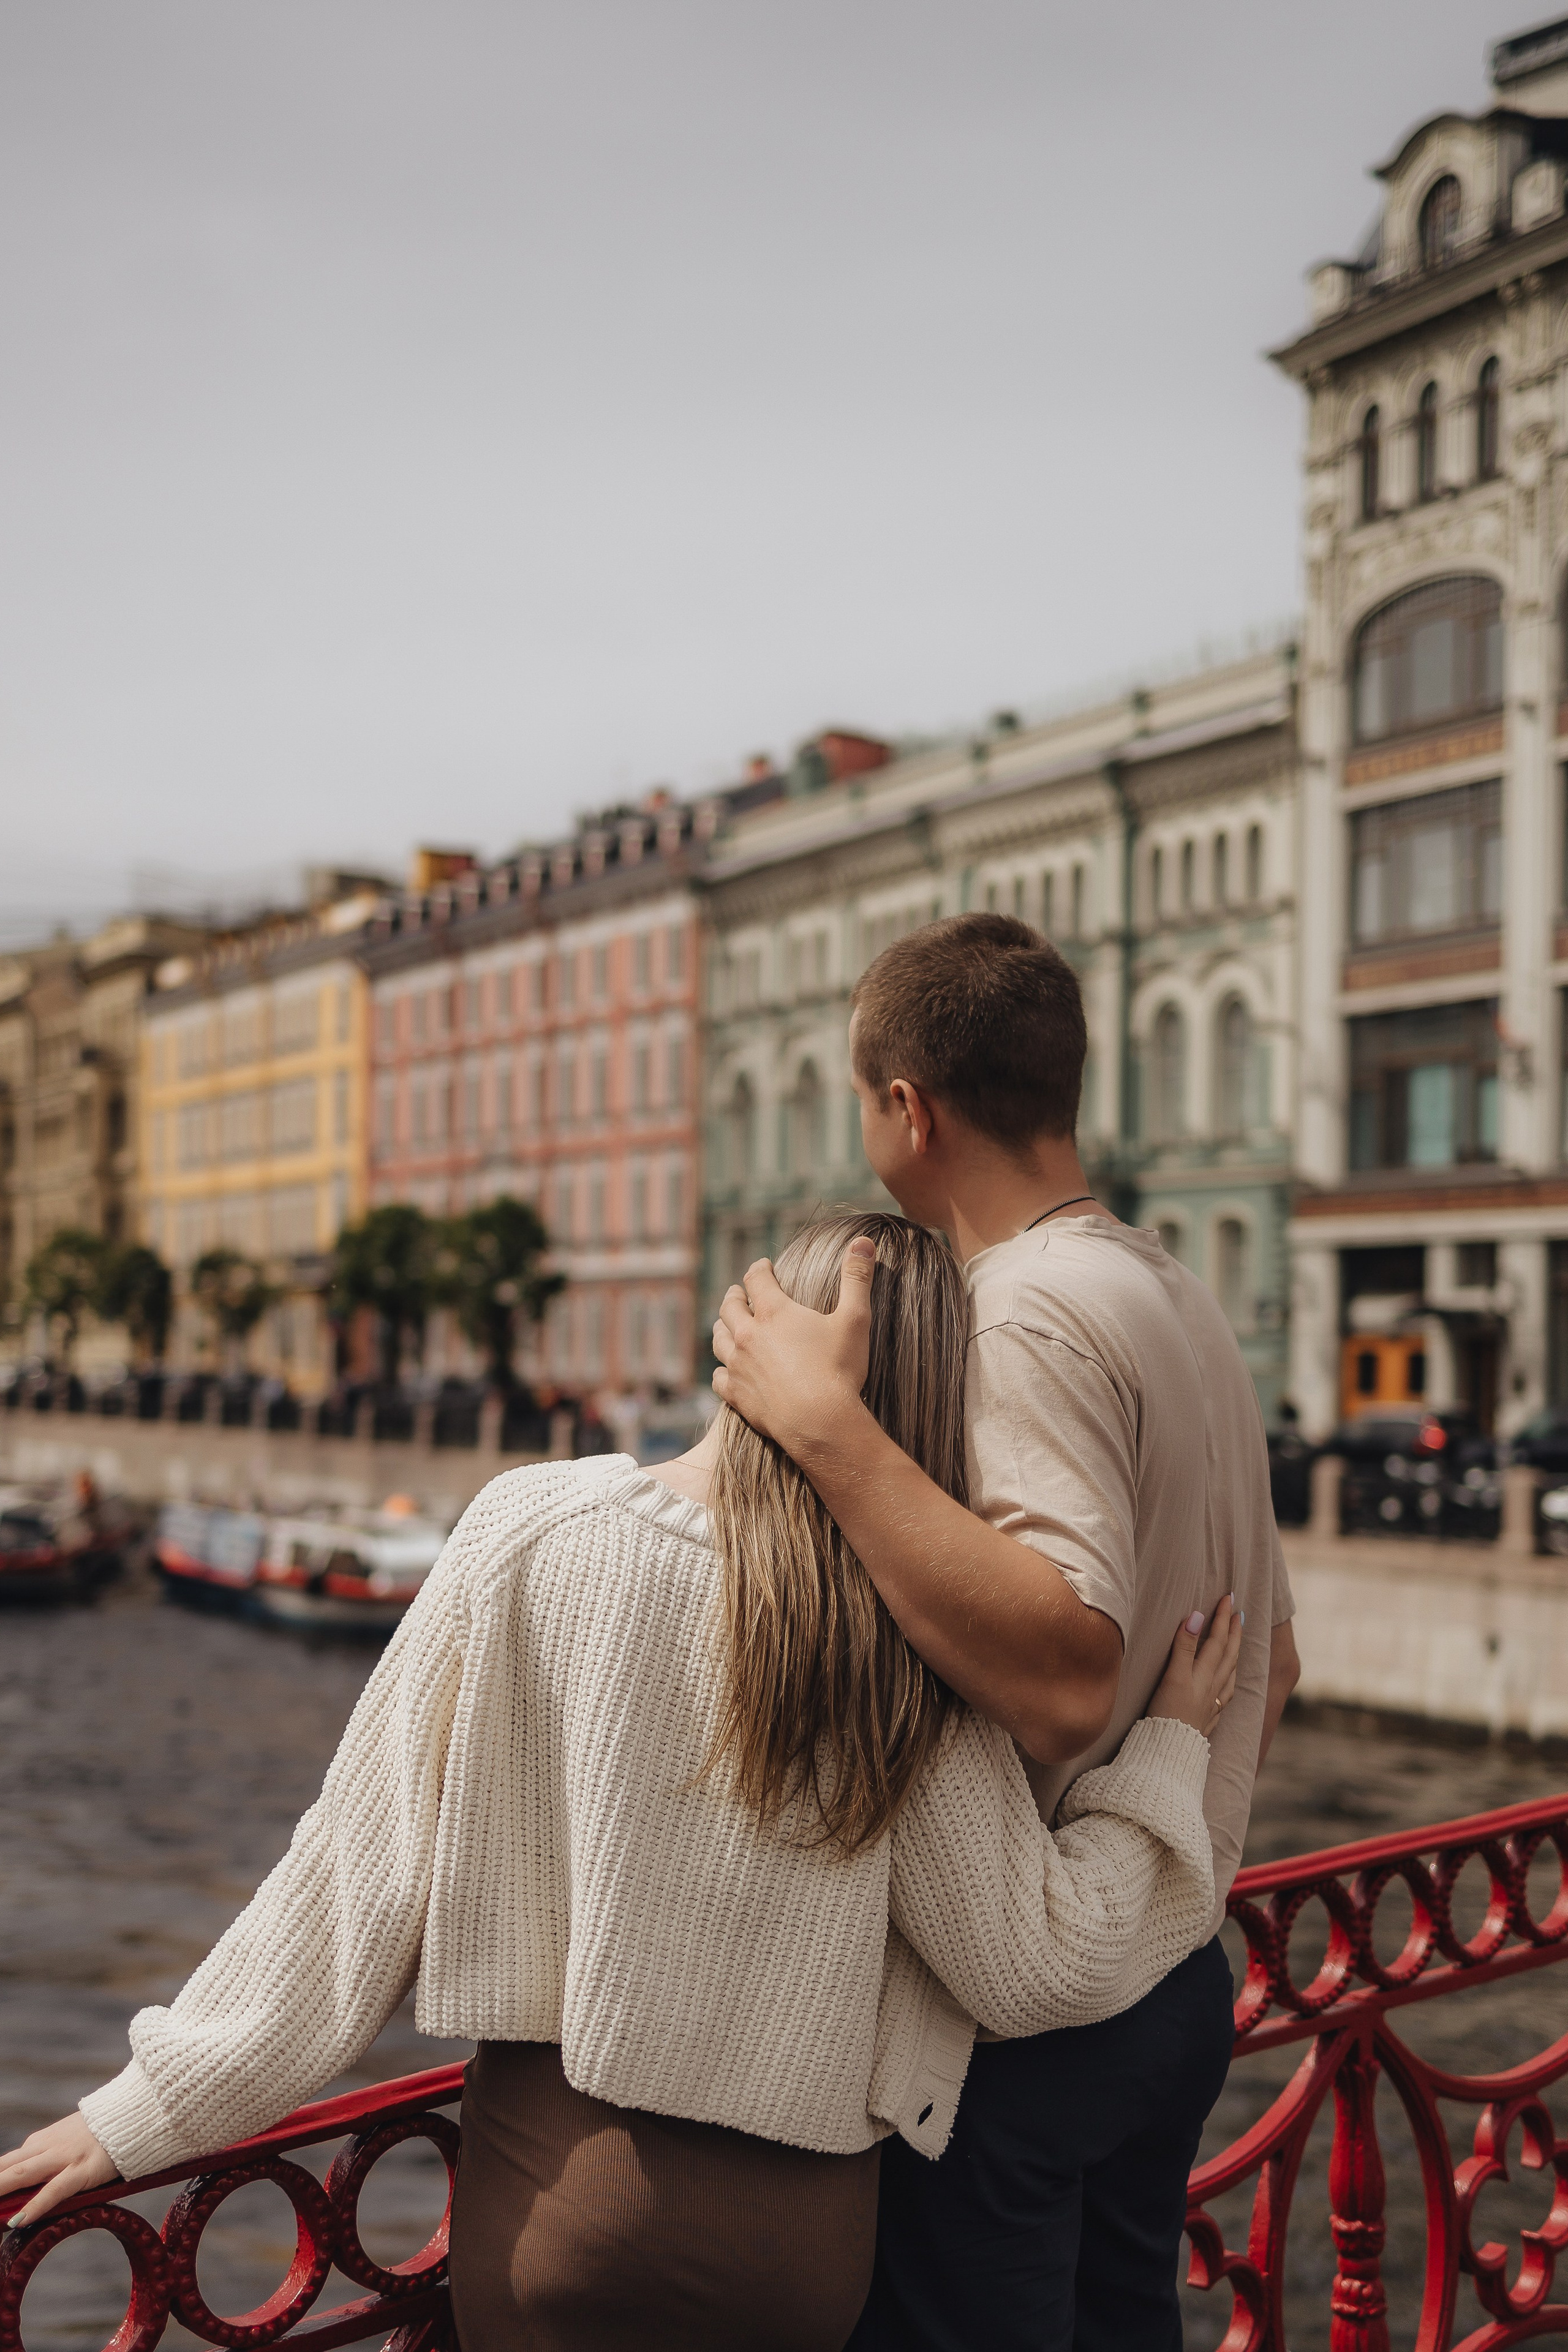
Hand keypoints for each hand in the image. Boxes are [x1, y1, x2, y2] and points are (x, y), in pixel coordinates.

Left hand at [0, 2112, 117, 2226]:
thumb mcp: (70, 2142)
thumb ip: (49, 2159)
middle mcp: (47, 2147)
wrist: (134, 2114)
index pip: (5, 2163)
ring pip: (22, 2175)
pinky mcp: (83, 2170)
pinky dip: (35, 2205)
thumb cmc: (103, 2133)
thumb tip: (29, 2188)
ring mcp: (64, 2158)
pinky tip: (19, 2219)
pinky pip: (55, 2190)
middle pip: (5, 2168)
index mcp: (41, 2141)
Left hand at [711, 1240, 875, 1456]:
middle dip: (734, 1295)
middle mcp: (749, 1335)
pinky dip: (721, 1370)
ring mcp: (738, 1365)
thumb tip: (865, 1241)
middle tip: (737, 1292)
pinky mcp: (736, 1394)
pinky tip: (725, 1370)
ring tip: (726, 1325)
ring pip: (718, 1339)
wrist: (820, 1423)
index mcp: (775, 1312)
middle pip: (730, 1307)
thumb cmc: (840, 1371)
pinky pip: (718, 1377)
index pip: (757, 1279)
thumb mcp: (855, 1319)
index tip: (763, 1266)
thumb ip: (857, 1278)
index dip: (759, 1269)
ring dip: (722, 1327)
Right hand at [1146, 1596, 1242, 1737]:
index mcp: (1204, 1675)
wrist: (1169, 1752)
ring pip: (1230, 1675)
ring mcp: (1212, 1705)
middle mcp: (1213, 1688)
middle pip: (1228, 1655)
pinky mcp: (1206, 1719)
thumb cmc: (1167, 1714)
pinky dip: (1229, 1682)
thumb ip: (1184, 1647)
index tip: (1228, 1597)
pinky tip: (1226, 1684)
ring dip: (1234, 1654)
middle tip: (1238, 1613)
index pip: (1217, 1640)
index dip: (1222, 1618)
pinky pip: (1225, 1695)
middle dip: (1233, 1632)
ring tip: (1236, 1643)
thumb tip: (1196, 1616)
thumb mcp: (1173, 1676)